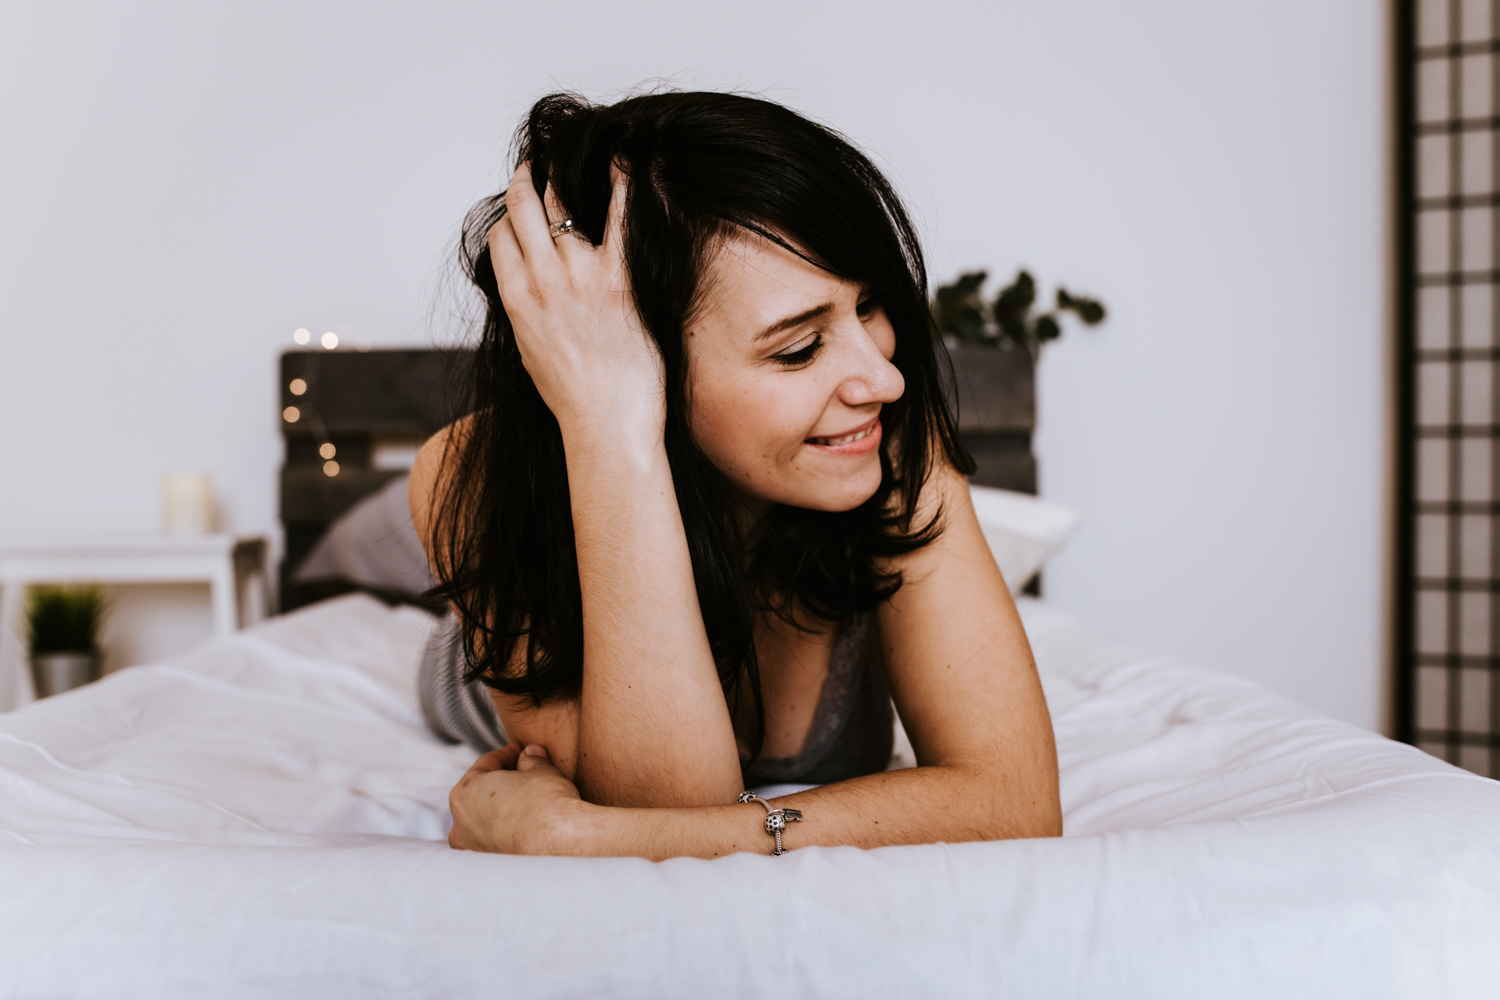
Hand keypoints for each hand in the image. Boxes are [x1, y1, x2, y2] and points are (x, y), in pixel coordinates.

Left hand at [448, 743, 584, 853]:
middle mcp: (460, 825)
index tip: (522, 752)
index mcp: (464, 793)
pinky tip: (529, 829)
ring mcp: (473, 851)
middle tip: (527, 776)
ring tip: (529, 804)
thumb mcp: (541, 771)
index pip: (485, 765)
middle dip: (503, 785)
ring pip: (486, 823)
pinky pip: (496, 844)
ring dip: (504, 811)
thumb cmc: (547, 805)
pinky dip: (508, 835)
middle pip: (481, 795)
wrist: (563, 846)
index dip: (507, 755)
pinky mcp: (489, 869)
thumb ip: (531, 760)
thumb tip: (530, 755)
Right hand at [487, 162, 664, 449]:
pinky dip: (622, 182)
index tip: (522, 210)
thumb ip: (526, 312)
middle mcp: (542, 279)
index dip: (510, 216)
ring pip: (560, 204)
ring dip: (565, 177)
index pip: (500, 234)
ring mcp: (580, 276)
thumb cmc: (572, 398)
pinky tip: (625, 162)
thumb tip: (529, 293)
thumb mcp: (530, 351)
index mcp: (515, 297)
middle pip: (523, 208)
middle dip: (528, 179)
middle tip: (538, 165)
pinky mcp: (620, 280)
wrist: (605, 423)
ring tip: (573, 162)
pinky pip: (620, 217)